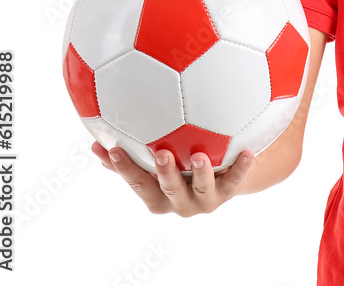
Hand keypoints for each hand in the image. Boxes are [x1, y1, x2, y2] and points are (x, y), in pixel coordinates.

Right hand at [92, 142, 253, 216]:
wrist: (219, 181)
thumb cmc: (179, 169)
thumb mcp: (155, 167)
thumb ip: (129, 159)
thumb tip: (96, 141)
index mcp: (156, 196)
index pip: (136, 182)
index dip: (123, 168)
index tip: (113, 148)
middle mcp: (178, 202)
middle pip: (167, 189)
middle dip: (163, 173)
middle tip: (160, 152)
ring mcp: (204, 200)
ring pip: (201, 188)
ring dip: (200, 173)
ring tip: (198, 156)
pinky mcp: (228, 192)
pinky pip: (236, 180)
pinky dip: (241, 167)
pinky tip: (247, 152)